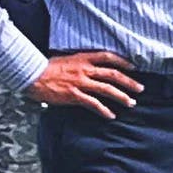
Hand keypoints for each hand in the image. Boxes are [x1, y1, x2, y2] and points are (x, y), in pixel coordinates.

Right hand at [26, 51, 142, 118]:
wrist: (32, 74)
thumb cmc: (46, 67)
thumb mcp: (67, 59)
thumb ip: (80, 63)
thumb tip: (91, 68)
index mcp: (83, 58)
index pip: (108, 57)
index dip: (123, 61)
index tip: (134, 67)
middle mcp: (84, 69)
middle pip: (112, 74)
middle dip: (129, 82)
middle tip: (140, 88)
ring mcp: (80, 82)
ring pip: (106, 89)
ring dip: (121, 96)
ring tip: (131, 102)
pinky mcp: (74, 95)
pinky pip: (93, 103)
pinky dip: (103, 110)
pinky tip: (111, 115)